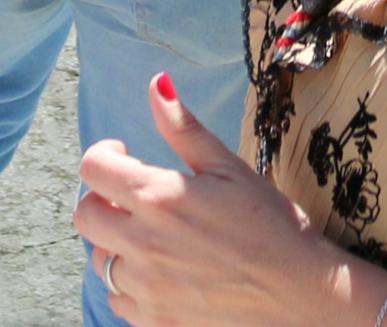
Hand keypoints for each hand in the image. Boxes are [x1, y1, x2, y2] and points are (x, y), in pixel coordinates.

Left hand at [71, 75, 329, 326]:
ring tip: (152, 238)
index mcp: (159, 198)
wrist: (302, 296)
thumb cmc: (272, 226)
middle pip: (85, 216)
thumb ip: (184, 129)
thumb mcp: (230, 168)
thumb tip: (157, 84)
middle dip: (102, 200)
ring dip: (116, 244)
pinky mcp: (156, 321)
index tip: (125, 156)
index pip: (93, 168)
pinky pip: (119, 301)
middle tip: (133, 199)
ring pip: (100, 261)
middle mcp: (143, 244)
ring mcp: (147, 288)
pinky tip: (160, 274)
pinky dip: (130, 286)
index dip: (104, 155)